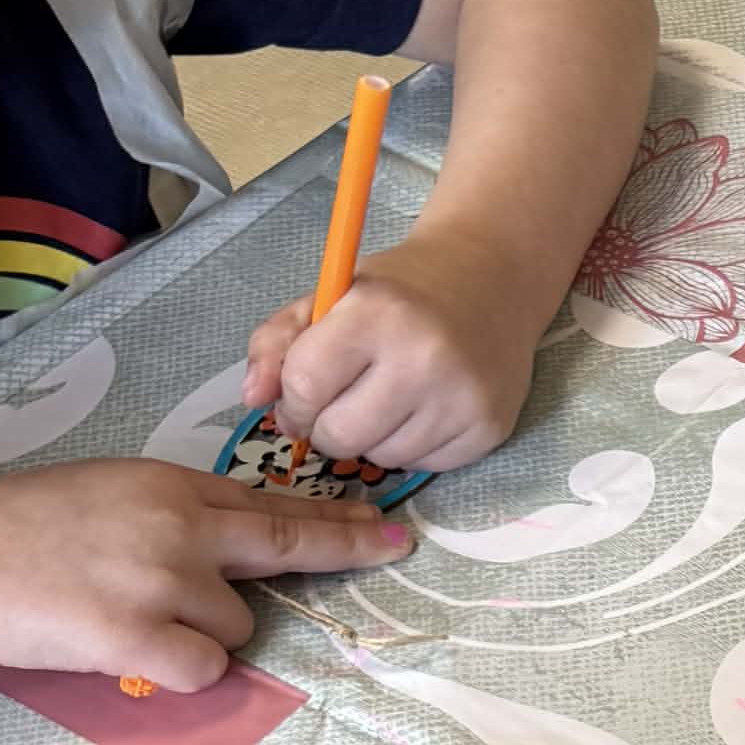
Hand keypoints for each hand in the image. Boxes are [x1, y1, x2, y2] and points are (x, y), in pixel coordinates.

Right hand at [0, 456, 410, 687]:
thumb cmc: (21, 529)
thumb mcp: (108, 494)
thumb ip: (175, 516)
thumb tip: (231, 548)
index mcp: (168, 485)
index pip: (268, 502)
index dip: (330, 519)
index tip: (383, 525)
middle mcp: (178, 526)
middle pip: (286, 542)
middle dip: (343, 548)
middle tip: (390, 548)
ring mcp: (163, 580)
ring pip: (237, 625)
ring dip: (202, 633)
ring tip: (129, 614)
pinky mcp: (137, 636)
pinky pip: (207, 668)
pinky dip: (179, 669)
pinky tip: (128, 648)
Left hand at [245, 229, 537, 472]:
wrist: (492, 278)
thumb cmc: (401, 289)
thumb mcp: (330, 296)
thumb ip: (276, 342)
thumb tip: (252, 400)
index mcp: (376, 314)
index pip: (305, 386)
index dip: (293, 400)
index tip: (304, 395)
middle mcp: (424, 358)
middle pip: (340, 435)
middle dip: (327, 426)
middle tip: (342, 403)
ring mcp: (462, 397)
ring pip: (382, 457)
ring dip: (372, 438)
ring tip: (387, 401)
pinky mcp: (490, 427)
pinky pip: (426, 465)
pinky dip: (414, 446)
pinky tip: (423, 410)